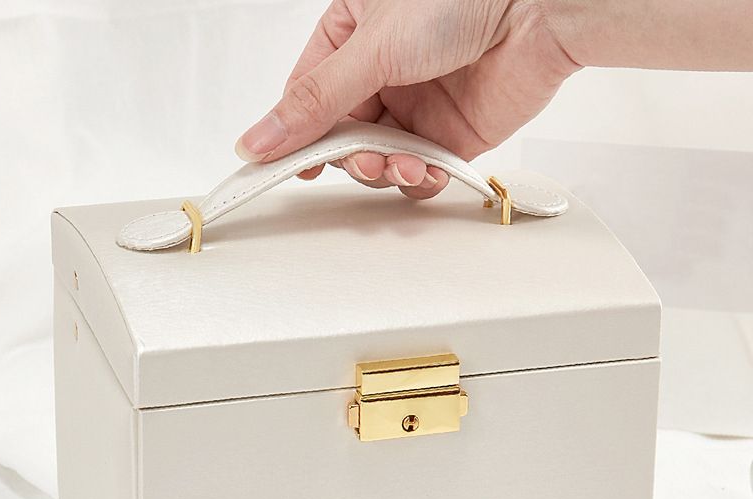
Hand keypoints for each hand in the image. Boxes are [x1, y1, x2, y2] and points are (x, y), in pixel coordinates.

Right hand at [235, 0, 577, 198]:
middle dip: (348, 156)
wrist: (541, 11)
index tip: (278, 166)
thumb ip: (315, 102)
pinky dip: (419, 180)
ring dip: (384, 170)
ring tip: (401, 160)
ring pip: (377, 160)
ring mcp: (415, 106)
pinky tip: (426, 169)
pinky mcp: (449, 136)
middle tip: (360, 157)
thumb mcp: (371, 48)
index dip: (293, 135)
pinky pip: (419, 173)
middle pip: (341, 136)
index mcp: (351, 34)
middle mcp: (381, 73)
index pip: (306, 96)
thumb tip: (259, 140)